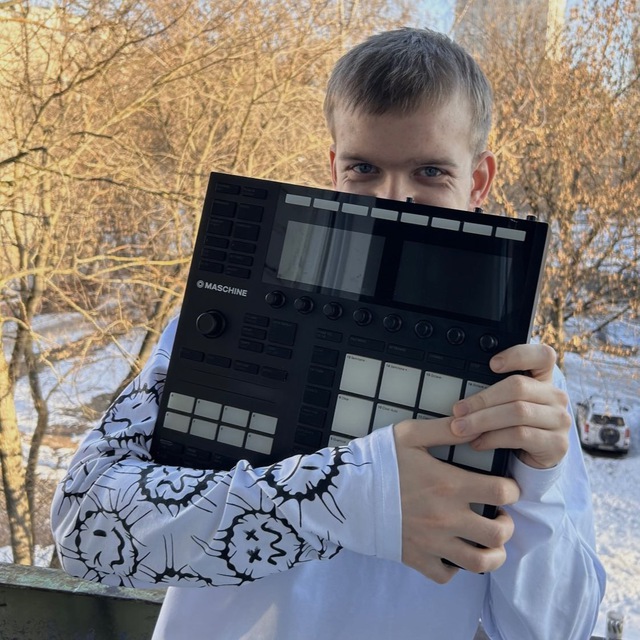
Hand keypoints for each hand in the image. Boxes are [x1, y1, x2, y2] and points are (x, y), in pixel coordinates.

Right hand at [394, 418, 519, 583]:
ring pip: (481, 563)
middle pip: (499, 534)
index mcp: (449, 485)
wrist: (346, 491)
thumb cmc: (379, 461)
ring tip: (487, 540)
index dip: (512, 489)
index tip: (506, 487)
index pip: (502, 493)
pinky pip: (448, 575)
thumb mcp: (409, 435)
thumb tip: (473, 423)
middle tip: (498, 515)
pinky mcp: (417, 559)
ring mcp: (432, 543)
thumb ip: (443, 429)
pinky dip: (456, 567)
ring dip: (492, 553)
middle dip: (507, 525)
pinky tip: (453, 551)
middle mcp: (447, 518)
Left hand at [450, 344, 570, 469]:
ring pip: (517, 412)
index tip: (492, 364)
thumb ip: (493, 392)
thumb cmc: (515, 423)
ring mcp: (559, 420)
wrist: (535, 456)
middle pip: (518, 387)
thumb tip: (460, 401)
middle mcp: (556, 396)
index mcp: (544, 378)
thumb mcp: (506, 403)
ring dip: (483, 420)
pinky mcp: (556, 443)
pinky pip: (520, 436)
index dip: (519, 355)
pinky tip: (478, 442)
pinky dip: (493, 438)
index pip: (542, 355)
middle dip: (482, 399)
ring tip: (461, 428)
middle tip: (458, 410)